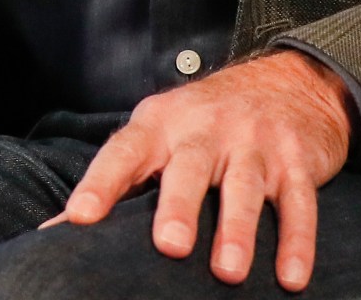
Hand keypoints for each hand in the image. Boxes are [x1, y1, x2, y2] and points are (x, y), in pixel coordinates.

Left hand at [42, 49, 352, 289]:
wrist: (289, 81)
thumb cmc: (205, 122)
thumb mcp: (160, 133)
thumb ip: (121, 179)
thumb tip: (61, 229)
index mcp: (161, 124)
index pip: (124, 151)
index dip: (100, 183)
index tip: (79, 217)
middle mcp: (206, 129)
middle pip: (189, 167)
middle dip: (178, 207)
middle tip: (169, 246)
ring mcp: (254, 142)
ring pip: (245, 186)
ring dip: (238, 230)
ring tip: (228, 272)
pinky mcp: (296, 161)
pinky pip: (299, 203)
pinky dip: (297, 242)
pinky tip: (291, 278)